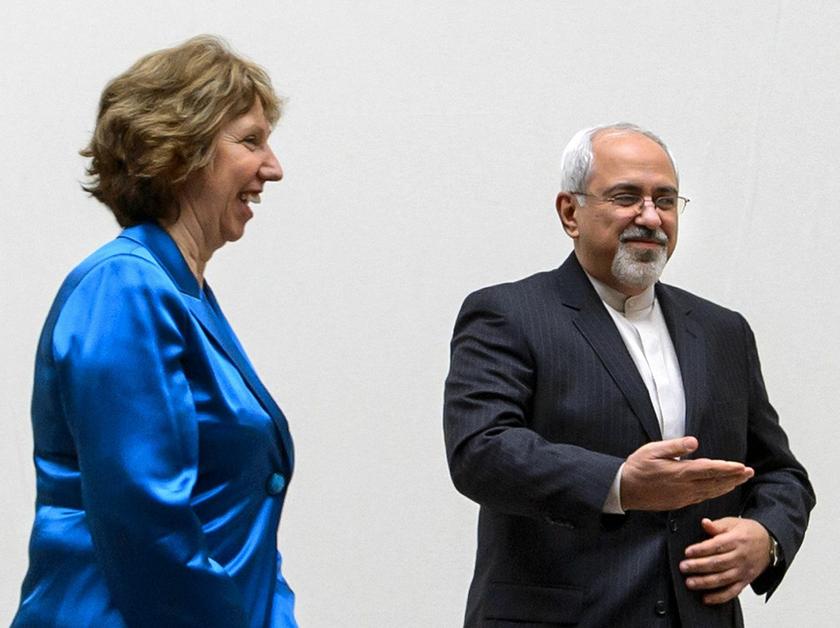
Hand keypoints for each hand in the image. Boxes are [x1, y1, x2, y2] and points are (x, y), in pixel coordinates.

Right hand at [620, 437, 752, 510]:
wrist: (624, 489)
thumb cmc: (636, 467)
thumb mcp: (652, 450)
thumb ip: (675, 446)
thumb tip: (694, 442)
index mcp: (680, 472)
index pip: (709, 469)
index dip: (727, 468)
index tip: (741, 466)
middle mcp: (685, 487)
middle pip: (715, 482)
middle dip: (734, 477)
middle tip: (750, 473)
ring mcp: (683, 496)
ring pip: (711, 492)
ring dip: (727, 486)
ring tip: (740, 481)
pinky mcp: (679, 502)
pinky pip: (702, 498)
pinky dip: (714, 493)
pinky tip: (719, 490)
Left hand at [680, 517, 770, 604]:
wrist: (768, 544)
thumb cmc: (748, 532)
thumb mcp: (733, 523)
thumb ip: (717, 525)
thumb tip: (704, 523)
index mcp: (736, 540)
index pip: (717, 546)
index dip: (701, 550)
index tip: (687, 552)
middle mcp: (740, 557)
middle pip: (718, 563)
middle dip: (699, 566)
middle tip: (684, 567)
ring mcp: (743, 570)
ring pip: (723, 579)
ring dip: (705, 582)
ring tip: (690, 582)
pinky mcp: (745, 581)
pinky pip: (732, 592)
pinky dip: (720, 597)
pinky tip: (707, 598)